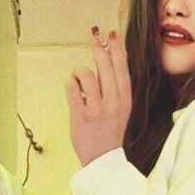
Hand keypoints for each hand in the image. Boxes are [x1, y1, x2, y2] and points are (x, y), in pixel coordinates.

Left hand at [66, 26, 131, 168]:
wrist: (103, 161)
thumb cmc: (110, 132)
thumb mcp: (121, 108)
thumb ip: (116, 86)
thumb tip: (109, 57)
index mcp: (124, 100)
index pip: (122, 68)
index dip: (118, 49)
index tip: (112, 33)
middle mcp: (112, 103)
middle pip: (105, 67)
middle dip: (99, 47)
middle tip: (94, 34)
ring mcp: (96, 110)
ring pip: (86, 75)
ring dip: (80, 73)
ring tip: (80, 80)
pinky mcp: (80, 117)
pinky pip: (72, 89)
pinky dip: (70, 84)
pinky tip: (73, 88)